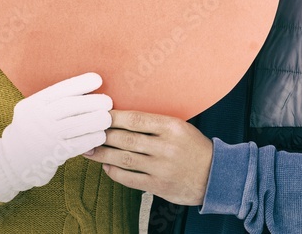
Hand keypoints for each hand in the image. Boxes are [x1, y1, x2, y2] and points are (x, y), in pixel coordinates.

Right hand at [0, 72, 111, 201]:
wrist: (11, 161)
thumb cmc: (32, 131)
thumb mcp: (33, 111)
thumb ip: (52, 101)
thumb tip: (88, 90)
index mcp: (33, 104)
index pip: (59, 89)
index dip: (81, 83)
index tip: (98, 79)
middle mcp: (37, 119)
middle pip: (69, 106)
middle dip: (93, 102)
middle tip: (108, 102)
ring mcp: (44, 138)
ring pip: (75, 125)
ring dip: (96, 120)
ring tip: (107, 118)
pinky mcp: (52, 155)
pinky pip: (77, 145)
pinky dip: (91, 138)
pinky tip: (100, 136)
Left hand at [83, 110, 212, 205]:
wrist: (215, 175)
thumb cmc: (194, 148)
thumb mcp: (180, 127)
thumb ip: (155, 124)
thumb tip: (122, 119)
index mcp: (172, 127)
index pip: (135, 119)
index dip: (113, 117)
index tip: (98, 115)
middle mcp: (166, 146)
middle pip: (126, 139)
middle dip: (102, 136)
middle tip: (86, 132)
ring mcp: (162, 167)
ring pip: (124, 159)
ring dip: (102, 155)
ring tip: (88, 150)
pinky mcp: (159, 185)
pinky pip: (130, 179)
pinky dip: (115, 173)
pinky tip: (106, 167)